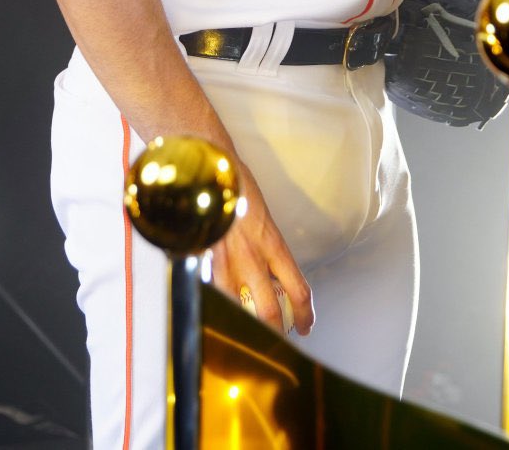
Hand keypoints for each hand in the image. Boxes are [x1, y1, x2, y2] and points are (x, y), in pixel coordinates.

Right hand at [207, 167, 312, 334]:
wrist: (209, 170)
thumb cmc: (237, 187)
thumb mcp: (263, 219)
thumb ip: (267, 248)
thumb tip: (273, 273)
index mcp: (273, 244)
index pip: (297, 289)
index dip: (304, 314)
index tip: (306, 326)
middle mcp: (251, 257)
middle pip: (267, 310)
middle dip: (275, 332)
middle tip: (279, 340)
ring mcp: (224, 260)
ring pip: (236, 308)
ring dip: (244, 324)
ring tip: (248, 333)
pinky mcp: (202, 258)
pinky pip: (211, 290)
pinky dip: (216, 303)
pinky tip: (216, 309)